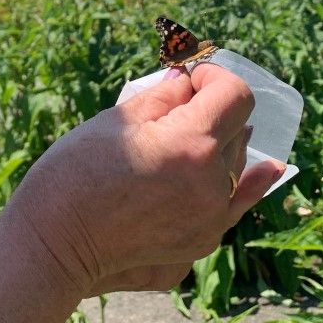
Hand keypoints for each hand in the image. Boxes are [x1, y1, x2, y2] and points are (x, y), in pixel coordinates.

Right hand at [10, 65, 282, 298]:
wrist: (55, 244)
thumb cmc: (74, 173)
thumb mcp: (117, 120)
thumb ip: (165, 95)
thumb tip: (189, 80)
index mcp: (193, 144)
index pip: (235, 94)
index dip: (214, 78)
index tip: (190, 79)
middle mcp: (213, 184)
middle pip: (236, 130)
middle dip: (211, 111)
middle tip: (175, 108)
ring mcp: (211, 220)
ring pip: (235, 167)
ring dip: (217, 146)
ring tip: (183, 141)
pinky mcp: (201, 243)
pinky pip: (234, 204)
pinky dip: (246, 184)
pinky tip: (267, 169)